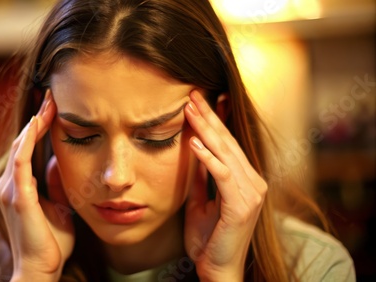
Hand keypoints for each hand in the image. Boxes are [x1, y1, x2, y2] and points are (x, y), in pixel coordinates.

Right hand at [0, 92, 74, 280]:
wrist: (42, 268)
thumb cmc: (50, 241)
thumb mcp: (58, 206)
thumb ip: (55, 185)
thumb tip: (59, 164)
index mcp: (18, 187)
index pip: (27, 149)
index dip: (39, 127)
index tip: (53, 108)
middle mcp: (9, 185)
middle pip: (21, 142)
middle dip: (38, 118)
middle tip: (52, 97)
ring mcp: (11, 190)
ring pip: (20, 147)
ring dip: (35, 124)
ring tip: (49, 103)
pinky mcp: (18, 196)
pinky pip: (22, 161)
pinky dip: (29, 140)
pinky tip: (39, 123)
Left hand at [183, 90, 266, 281]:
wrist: (216, 268)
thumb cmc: (209, 238)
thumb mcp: (201, 202)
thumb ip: (201, 178)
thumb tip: (192, 151)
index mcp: (243, 180)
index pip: (228, 143)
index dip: (215, 120)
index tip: (201, 100)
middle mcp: (252, 182)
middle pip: (227, 142)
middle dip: (209, 117)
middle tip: (192, 95)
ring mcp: (250, 192)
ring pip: (226, 153)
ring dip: (206, 129)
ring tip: (190, 109)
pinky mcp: (241, 204)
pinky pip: (222, 174)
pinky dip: (207, 157)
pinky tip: (194, 142)